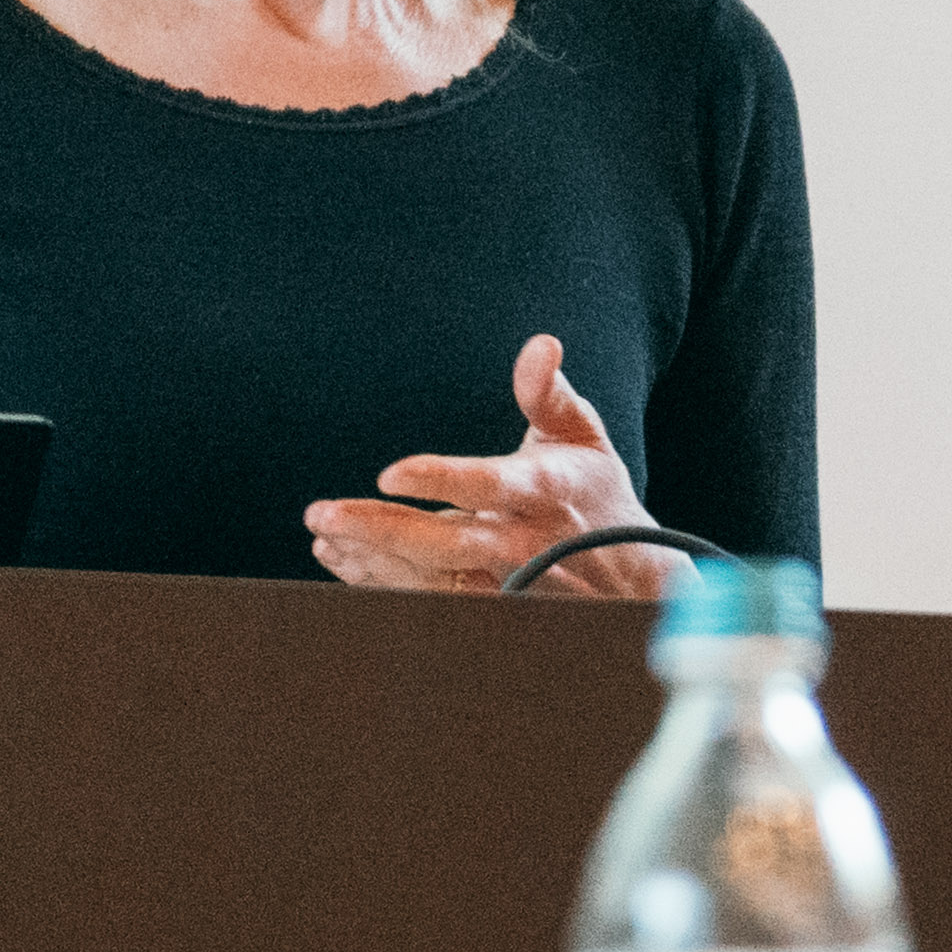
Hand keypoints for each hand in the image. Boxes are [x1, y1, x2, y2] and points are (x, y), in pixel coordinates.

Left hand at [306, 334, 676, 599]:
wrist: (630, 575)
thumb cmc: (594, 490)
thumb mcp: (581, 434)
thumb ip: (548, 392)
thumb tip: (541, 343)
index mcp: (543, 492)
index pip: (487, 485)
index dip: (439, 480)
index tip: (388, 474)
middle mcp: (523, 544)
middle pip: (446, 545)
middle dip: (381, 533)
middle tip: (320, 514)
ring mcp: (505, 584)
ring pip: (429, 582)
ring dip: (369, 560)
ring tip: (322, 533)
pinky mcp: (489, 608)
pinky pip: (426, 601)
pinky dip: (379, 581)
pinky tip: (341, 557)